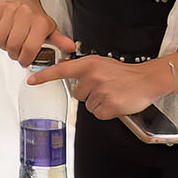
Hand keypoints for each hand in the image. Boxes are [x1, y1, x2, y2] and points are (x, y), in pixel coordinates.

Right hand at [0, 0, 75, 67]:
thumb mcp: (50, 28)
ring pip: (1, 40)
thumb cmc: (36, 15)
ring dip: (4, 46)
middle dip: (14, 54)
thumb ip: (60, 41)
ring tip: (11, 43)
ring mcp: (11, 10)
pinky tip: (4, 33)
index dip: (25, 59)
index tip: (25, 61)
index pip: (29, 48)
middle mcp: (26, 14)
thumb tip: (71, 48)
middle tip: (17, 52)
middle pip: (13, 46)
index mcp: (40, 21)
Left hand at [29, 55, 166, 119]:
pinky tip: (115, 102)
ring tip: (112, 94)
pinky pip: (98, 114)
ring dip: (98, 103)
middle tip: (104, 88)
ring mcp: (101, 92)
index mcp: (90, 65)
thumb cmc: (123, 72)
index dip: (44, 76)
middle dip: (89, 93)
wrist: (147, 80)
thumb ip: (83, 68)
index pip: (62, 70)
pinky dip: (106, 111)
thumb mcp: (101, 63)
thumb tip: (63, 68)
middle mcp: (93, 77)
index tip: (31, 81)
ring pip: (88, 105)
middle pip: (77, 94)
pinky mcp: (109, 106)